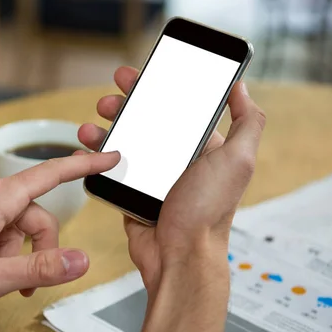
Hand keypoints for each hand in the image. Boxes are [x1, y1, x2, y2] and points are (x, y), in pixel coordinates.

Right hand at [78, 66, 265, 293]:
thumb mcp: (237, 160)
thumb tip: (241, 87)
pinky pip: (109, 171)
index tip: (135, 76)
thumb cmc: (207, 211)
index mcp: (200, 148)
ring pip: (122, 144)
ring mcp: (150, 177)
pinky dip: (94, 160)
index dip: (154, 88)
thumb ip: (246, 122)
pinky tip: (84, 152)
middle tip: (107, 100)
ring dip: (103, 131)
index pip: (175, 108)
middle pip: (144, 122)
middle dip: (123, 106)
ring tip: (89, 129)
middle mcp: (175, 160)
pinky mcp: (131, 194)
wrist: (179, 256)